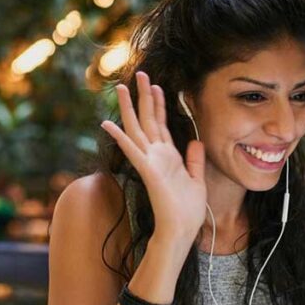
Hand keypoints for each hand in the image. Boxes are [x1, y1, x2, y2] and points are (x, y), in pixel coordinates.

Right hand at [101, 71, 206, 246]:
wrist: (182, 231)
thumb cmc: (188, 211)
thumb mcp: (197, 180)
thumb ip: (194, 160)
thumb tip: (195, 141)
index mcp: (168, 157)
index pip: (161, 124)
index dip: (159, 104)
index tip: (156, 85)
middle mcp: (157, 156)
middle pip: (148, 120)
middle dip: (144, 96)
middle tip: (139, 74)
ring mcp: (150, 162)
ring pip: (137, 129)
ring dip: (129, 108)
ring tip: (121, 88)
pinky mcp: (148, 171)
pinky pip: (132, 151)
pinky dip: (121, 137)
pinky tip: (107, 124)